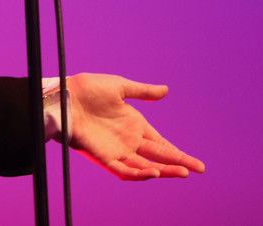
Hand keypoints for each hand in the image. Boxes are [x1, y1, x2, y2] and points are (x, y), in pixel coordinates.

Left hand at [65, 73, 204, 180]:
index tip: (195, 163)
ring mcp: (117, 151)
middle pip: (158, 157)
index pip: (161, 143)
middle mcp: (129, 141)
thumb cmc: (88, 89)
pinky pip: (124, 171)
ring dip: (163, 171)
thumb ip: (142, 92)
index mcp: (135, 125)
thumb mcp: (120, 87)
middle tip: (198, 169)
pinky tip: (153, 172)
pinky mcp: (104, 158)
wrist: (65, 96)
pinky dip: (138, 174)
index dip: (177, 153)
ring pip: (145, 167)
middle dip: (178, 164)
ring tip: (182, 173)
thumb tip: (166, 90)